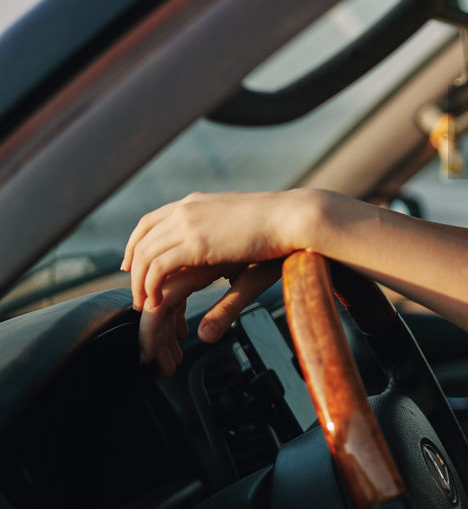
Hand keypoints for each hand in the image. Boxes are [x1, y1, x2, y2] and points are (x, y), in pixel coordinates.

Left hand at [124, 189, 316, 373]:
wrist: (294, 217)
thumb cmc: (279, 227)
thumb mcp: (240, 233)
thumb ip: (222, 242)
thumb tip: (221, 260)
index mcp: (198, 203)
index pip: (150, 220)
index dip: (135, 244)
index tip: (131, 264)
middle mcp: (187, 209)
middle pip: (142, 239)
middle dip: (134, 268)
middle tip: (136, 294)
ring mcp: (189, 224)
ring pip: (145, 255)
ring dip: (140, 283)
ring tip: (145, 306)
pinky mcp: (196, 243)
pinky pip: (157, 267)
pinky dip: (151, 286)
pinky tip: (156, 302)